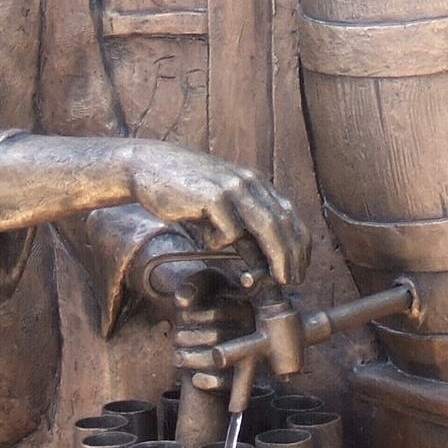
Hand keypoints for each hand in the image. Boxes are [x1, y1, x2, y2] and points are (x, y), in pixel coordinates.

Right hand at [120, 143, 307, 284]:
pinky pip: (229, 230)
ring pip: (266, 226)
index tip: (299, 268)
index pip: (289, 215)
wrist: (149, 166)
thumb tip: (262, 263)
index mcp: (255, 182)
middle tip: (293, 280)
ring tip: (276, 278)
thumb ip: (242, 230)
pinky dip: (222, 243)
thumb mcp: (221, 209)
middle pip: (283, 222)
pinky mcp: (212, 197)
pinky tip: (206, 239)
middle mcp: (249, 181)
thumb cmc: (186, 192)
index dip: (298, 244)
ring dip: (275, 256)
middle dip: (292, 255)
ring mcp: (232, 187)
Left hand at [145, 247, 255, 388]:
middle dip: (188, 338)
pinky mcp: (241, 376)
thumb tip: (181, 301)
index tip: (181, 315)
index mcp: (243, 307)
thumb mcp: (204, 285)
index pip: (218, 312)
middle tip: (175, 338)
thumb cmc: (209, 300)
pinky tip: (194, 378)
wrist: (210, 326)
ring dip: (192, 359)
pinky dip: (207, 381)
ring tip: (178, 356)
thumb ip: (192, 286)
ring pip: (218, 360)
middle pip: (216, 337)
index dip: (194, 316)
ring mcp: (249, 354)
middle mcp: (250, 331)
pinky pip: (225, 382)